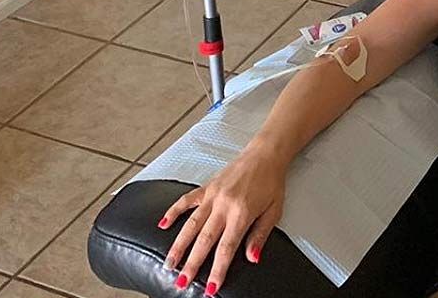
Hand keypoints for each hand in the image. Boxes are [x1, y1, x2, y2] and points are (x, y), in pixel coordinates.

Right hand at [157, 141, 286, 293]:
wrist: (266, 154)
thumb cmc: (272, 182)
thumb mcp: (274, 211)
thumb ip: (261, 235)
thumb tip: (252, 258)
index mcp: (242, 213)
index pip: (226, 248)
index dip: (217, 270)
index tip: (210, 288)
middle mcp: (224, 205)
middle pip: (204, 239)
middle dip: (192, 263)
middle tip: (181, 281)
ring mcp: (214, 195)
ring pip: (191, 223)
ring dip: (179, 245)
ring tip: (169, 263)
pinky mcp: (208, 186)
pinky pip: (187, 199)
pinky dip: (173, 211)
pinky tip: (163, 224)